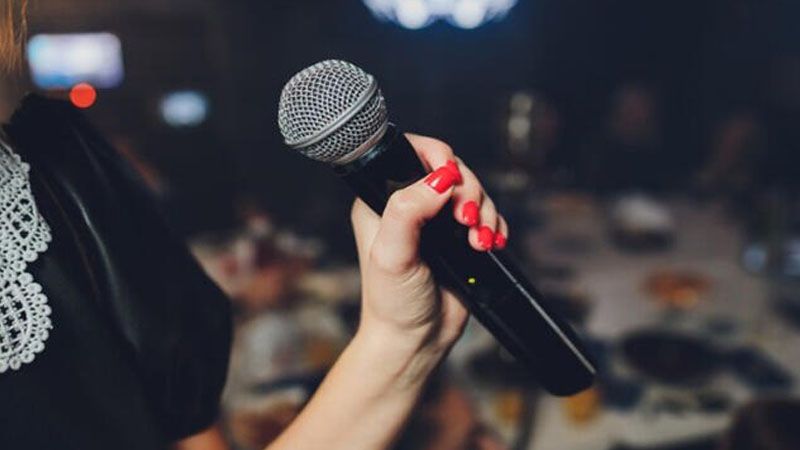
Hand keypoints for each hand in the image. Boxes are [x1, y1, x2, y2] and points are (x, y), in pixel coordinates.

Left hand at [350, 134, 508, 353]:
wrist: (415, 340)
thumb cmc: (392, 302)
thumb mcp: (392, 255)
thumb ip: (408, 211)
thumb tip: (439, 179)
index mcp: (381, 199)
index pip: (410, 153)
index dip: (437, 156)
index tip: (450, 177)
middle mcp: (409, 205)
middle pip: (451, 169)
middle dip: (468, 190)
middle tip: (466, 220)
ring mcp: (437, 221)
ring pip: (472, 192)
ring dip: (484, 211)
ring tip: (478, 241)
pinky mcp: (459, 238)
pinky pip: (486, 216)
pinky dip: (493, 226)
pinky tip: (489, 244)